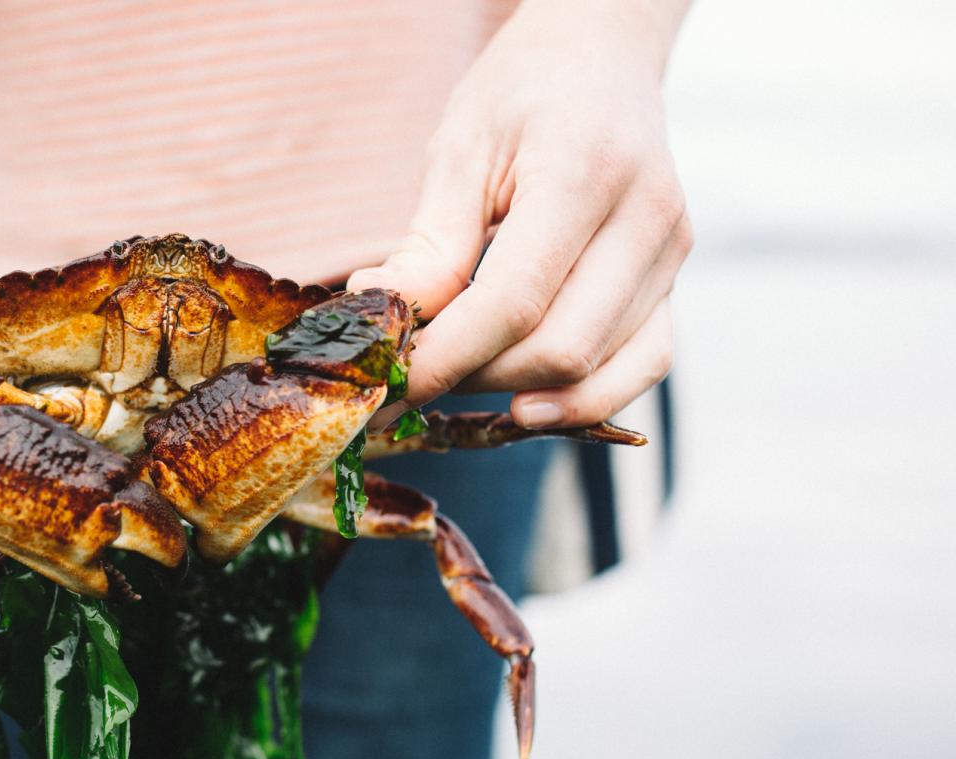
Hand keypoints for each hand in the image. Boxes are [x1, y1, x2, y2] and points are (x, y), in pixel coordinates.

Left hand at [349, 0, 693, 428]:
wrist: (602, 54)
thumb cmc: (523, 92)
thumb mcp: (460, 150)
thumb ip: (430, 244)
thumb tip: (385, 317)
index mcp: (585, 173)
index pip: (514, 302)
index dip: (447, 356)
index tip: (394, 378)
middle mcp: (646, 218)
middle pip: (560, 350)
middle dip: (477, 377)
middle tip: (420, 370)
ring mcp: (671, 253)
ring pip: (600, 371)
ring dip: (520, 393)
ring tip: (462, 374)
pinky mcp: (674, 279)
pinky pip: (643, 366)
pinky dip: (583, 397)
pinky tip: (528, 401)